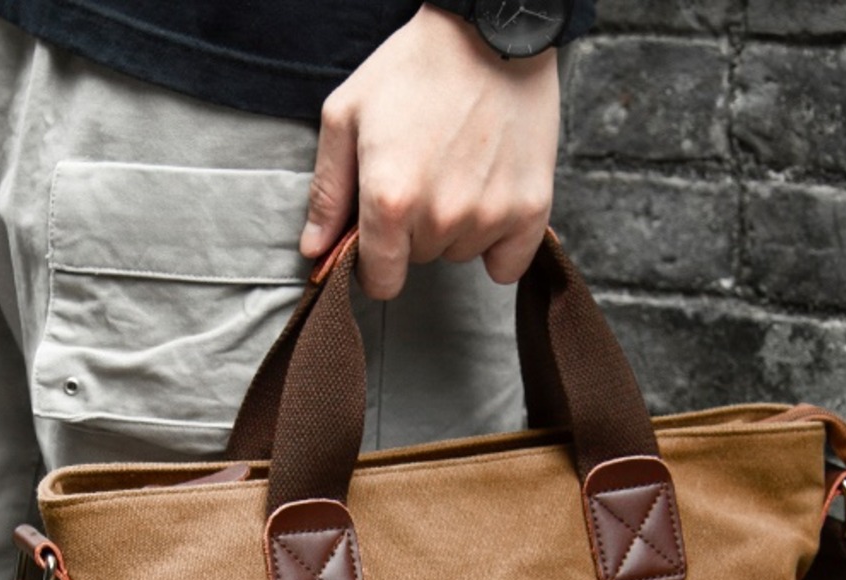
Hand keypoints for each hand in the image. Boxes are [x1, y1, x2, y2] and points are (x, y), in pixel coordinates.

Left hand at [299, 5, 560, 299]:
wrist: (492, 31)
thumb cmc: (414, 69)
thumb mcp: (346, 117)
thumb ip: (327, 192)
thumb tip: (315, 251)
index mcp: (390, 199)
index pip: (381, 281)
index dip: (375, 265)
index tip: (380, 242)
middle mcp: (441, 216)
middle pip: (420, 260)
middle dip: (414, 231)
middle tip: (423, 173)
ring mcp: (489, 216)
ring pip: (460, 253)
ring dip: (455, 228)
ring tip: (458, 170)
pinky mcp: (530, 210)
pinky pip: (507, 265)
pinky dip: (499, 244)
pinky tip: (490, 200)